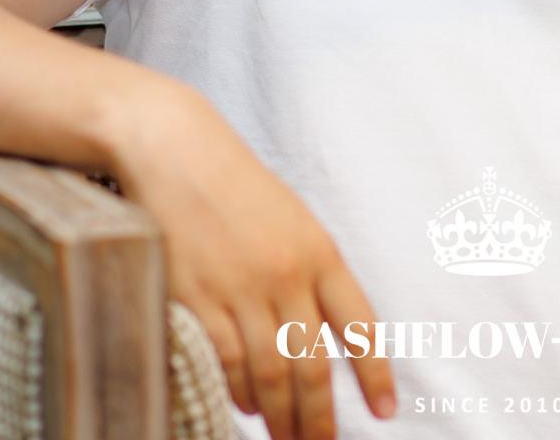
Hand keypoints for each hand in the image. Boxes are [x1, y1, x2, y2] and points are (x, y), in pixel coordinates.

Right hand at [111, 83, 395, 439]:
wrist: (174, 149)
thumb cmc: (235, 184)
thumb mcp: (294, 220)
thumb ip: (312, 274)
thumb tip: (324, 337)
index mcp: (320, 252)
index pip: (359, 326)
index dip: (375, 375)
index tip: (385, 411)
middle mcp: (286, 274)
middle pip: (312, 365)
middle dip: (320, 416)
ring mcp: (240, 289)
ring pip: (270, 373)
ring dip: (280, 416)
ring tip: (286, 438)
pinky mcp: (196, 298)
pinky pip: (226, 361)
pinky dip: (238, 392)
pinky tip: (245, 407)